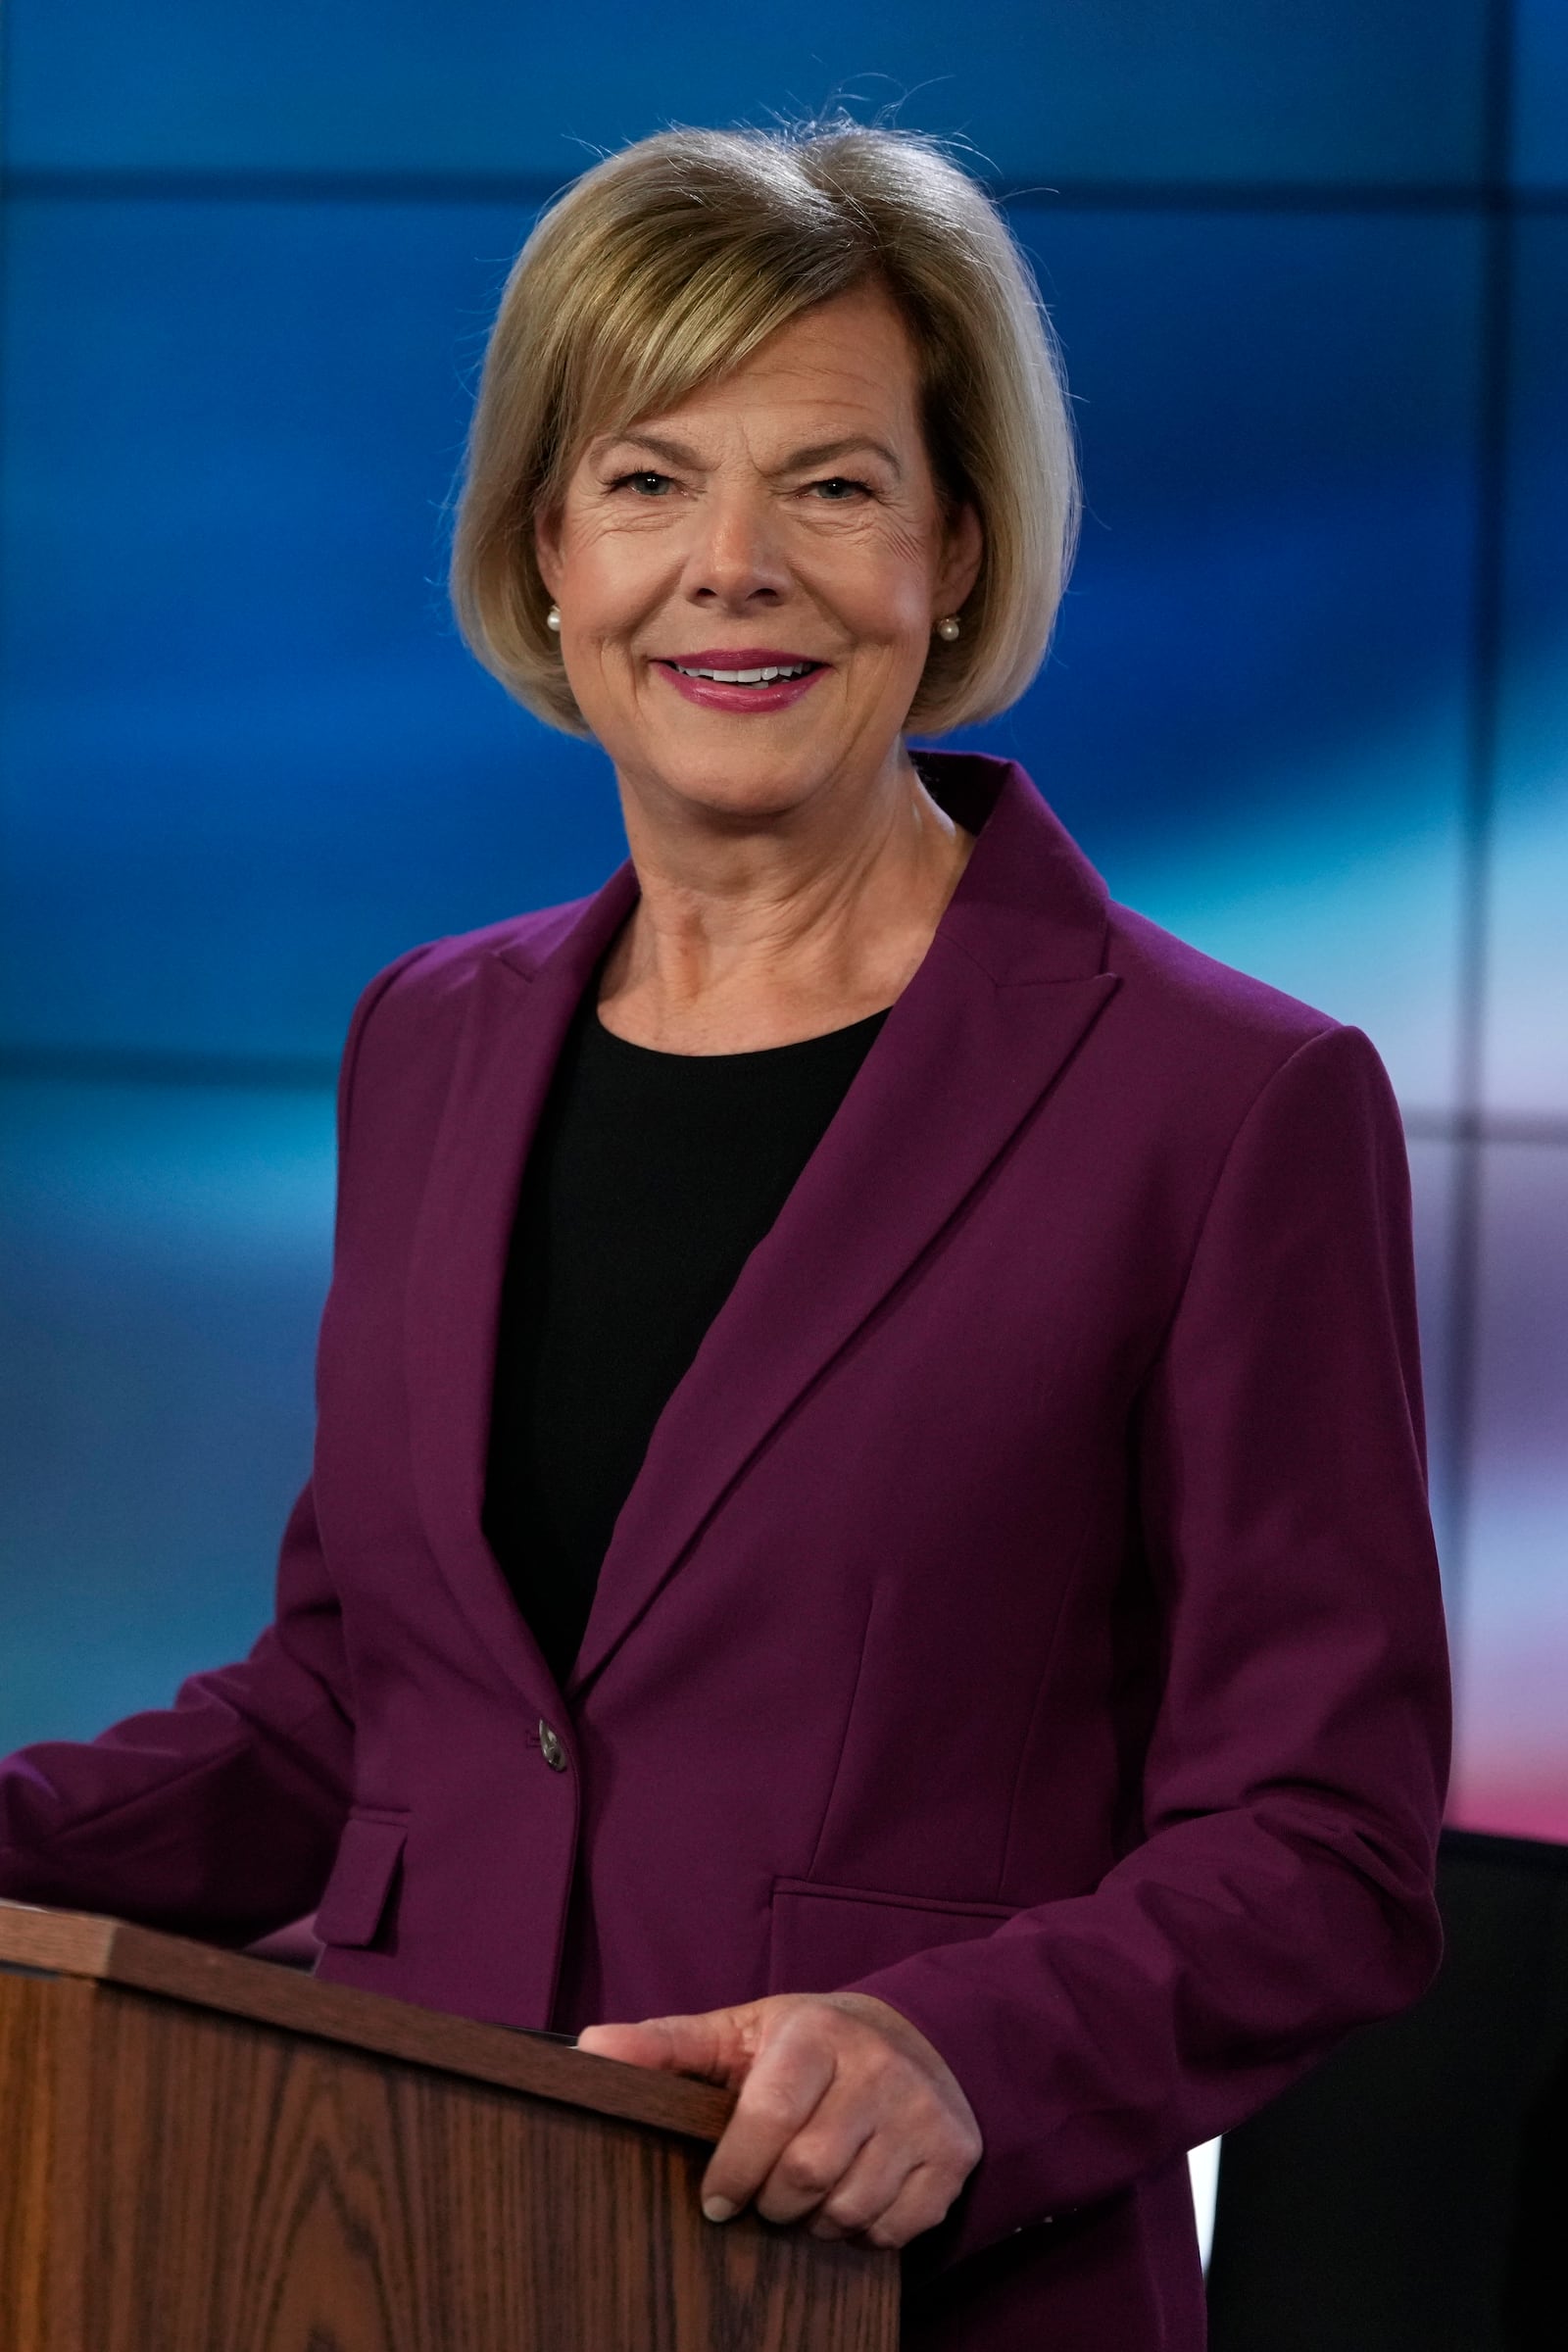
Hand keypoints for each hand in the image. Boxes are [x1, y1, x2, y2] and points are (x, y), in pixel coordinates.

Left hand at [576, 1991, 981, 2248]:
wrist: (922, 2037)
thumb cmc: (811, 2043)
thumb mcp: (740, 2032)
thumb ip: (665, 2045)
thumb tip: (586, 2050)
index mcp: (818, 2034)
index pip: (770, 2116)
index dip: (735, 2170)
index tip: (716, 2200)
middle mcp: (879, 2067)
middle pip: (808, 2174)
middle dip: (771, 2203)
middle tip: (761, 2200)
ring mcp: (923, 2113)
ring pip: (850, 2209)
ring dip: (815, 2223)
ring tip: (805, 2197)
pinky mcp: (954, 2156)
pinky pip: (896, 2229)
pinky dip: (864, 2232)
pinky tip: (851, 2198)